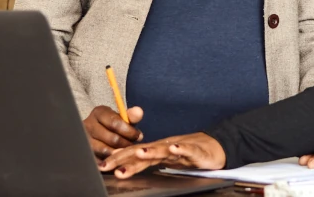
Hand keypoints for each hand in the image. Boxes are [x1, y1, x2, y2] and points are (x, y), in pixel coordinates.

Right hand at [83, 105, 144, 158]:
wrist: (96, 135)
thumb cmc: (112, 126)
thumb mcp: (121, 119)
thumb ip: (131, 116)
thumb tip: (139, 111)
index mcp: (98, 113)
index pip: (115, 123)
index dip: (130, 131)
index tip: (139, 136)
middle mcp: (88, 125)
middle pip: (112, 138)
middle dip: (126, 144)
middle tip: (134, 147)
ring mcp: (84, 141)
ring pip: (106, 151)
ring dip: (120, 153)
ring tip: (127, 154)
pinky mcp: (84, 154)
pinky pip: (100, 161)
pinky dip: (111, 162)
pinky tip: (118, 161)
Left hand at [99, 132, 225, 177]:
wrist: (212, 147)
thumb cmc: (186, 154)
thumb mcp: (162, 159)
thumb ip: (144, 161)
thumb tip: (121, 166)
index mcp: (155, 151)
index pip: (133, 154)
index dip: (117, 159)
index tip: (102, 165)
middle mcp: (164, 148)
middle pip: (142, 152)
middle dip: (125, 158)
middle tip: (110, 164)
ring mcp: (179, 148)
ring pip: (163, 149)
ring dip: (151, 151)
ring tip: (139, 153)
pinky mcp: (195, 151)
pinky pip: (187, 150)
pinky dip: (181, 149)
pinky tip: (174, 149)